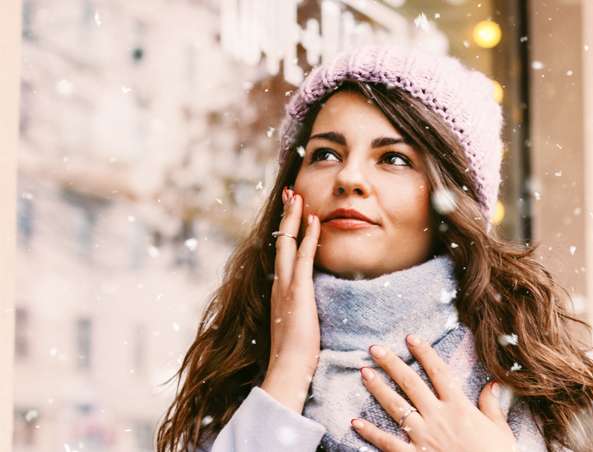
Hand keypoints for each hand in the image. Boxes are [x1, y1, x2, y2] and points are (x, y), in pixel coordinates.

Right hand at [260, 186, 321, 412]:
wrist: (288, 368)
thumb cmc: (295, 353)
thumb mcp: (296, 323)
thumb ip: (299, 309)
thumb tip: (306, 305)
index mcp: (278, 290)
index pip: (282, 253)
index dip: (286, 231)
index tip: (291, 212)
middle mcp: (278, 283)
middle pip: (280, 240)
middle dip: (285, 215)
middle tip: (290, 192)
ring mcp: (285, 285)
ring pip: (287, 242)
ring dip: (293, 217)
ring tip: (297, 195)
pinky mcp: (297, 290)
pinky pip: (303, 256)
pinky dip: (308, 236)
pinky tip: (313, 220)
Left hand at [351, 334, 516, 451]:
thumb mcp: (499, 429)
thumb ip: (491, 405)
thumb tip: (492, 383)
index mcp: (459, 407)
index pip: (438, 372)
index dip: (424, 353)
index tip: (410, 337)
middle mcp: (438, 417)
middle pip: (410, 383)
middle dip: (391, 364)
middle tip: (375, 349)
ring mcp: (424, 436)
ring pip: (396, 407)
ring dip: (378, 389)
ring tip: (363, 372)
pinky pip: (388, 443)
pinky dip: (371, 432)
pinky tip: (355, 421)